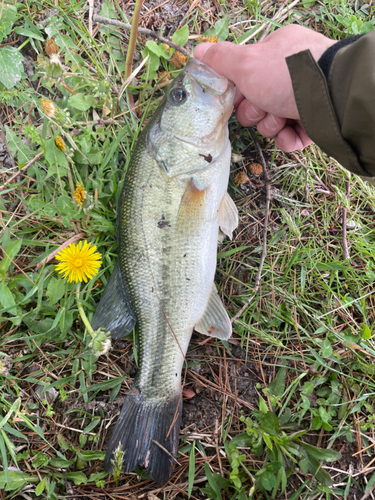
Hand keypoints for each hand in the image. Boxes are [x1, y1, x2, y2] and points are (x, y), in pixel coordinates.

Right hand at [193, 25, 335, 151]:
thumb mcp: (247, 62)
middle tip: (262, 106)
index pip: (245, 76)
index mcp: (275, 54)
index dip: (237, 91)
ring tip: (281, 118)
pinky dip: (286, 139)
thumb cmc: (287, 74)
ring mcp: (302, 100)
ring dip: (271, 125)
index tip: (237, 96)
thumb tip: (198, 52)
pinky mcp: (313, 123)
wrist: (330, 97)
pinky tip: (289, 132)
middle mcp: (289, 76)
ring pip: (272, 122)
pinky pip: (289, 138)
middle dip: (255, 111)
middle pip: (256, 102)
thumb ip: (221, 59)